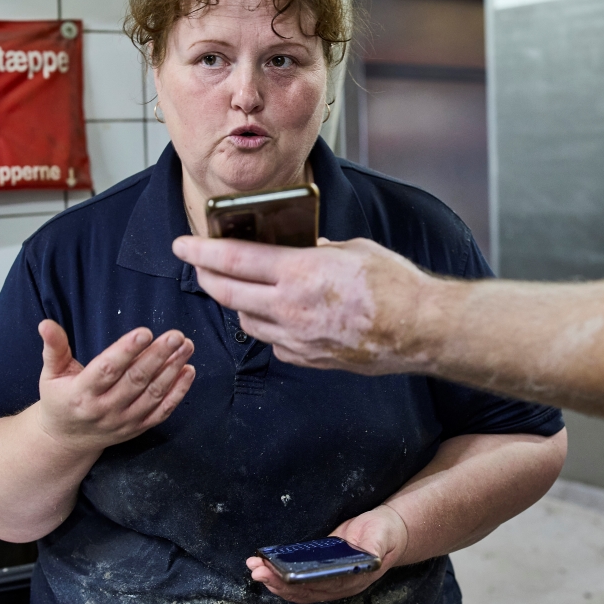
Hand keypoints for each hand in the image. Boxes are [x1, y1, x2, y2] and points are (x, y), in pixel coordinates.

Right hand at [35, 319, 195, 454]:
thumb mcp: (51, 373)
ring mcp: (124, 421)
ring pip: (153, 394)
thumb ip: (54, 348)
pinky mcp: (138, 428)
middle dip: (158, 356)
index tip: (145, 332)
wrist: (67, 440)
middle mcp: (104, 409)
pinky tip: (189, 371)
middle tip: (176, 336)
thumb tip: (46, 323)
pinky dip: (178, 392)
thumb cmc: (60, 399)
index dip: (126, 351)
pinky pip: (162, 411)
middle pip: (136, 380)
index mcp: (81, 393)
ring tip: (186, 347)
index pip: (107, 370)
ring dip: (173, 370)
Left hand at [172, 235, 434, 375]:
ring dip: (237, 303)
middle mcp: (291, 307)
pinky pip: (274, 342)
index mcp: (300, 272)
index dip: (201, 251)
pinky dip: (268, 327)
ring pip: (247, 321)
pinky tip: (277, 315)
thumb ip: (317, 250)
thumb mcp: (352, 249)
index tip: (182, 245)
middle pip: (228, 293)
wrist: (420, 329)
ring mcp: (298, 338)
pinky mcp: (309, 358)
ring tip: (239, 289)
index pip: (233, 260)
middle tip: (199, 266)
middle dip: (207, 277)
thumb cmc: (395, 285)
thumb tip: (298, 249)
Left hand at [246, 505, 409, 603]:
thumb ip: (376, 548)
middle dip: (278, 582)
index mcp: (353, 580)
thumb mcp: (382, 536)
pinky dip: (280, 576)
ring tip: (255, 569)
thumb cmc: (384, 533)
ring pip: (298, 588)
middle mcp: (338, 586)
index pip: (322, 587)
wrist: (387, 531)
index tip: (280, 576)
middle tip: (258, 571)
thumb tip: (372, 559)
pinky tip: (266, 567)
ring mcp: (328, 581)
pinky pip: (298, 581)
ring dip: (274, 581)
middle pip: (304, 590)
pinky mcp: (320, 571)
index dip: (300, 584)